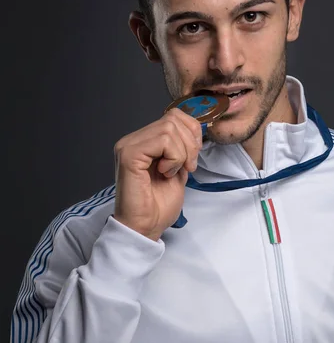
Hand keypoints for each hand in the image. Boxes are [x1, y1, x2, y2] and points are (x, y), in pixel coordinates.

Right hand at [112, 108, 201, 240]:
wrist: (146, 227)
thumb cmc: (159, 205)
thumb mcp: (179, 169)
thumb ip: (182, 149)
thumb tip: (196, 132)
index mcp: (144, 141)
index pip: (174, 116)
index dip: (191, 133)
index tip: (192, 158)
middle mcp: (133, 139)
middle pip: (174, 119)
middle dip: (190, 143)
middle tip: (188, 167)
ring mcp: (129, 145)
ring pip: (169, 128)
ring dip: (182, 153)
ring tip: (173, 172)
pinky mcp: (129, 154)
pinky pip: (162, 140)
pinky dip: (173, 157)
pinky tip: (165, 173)